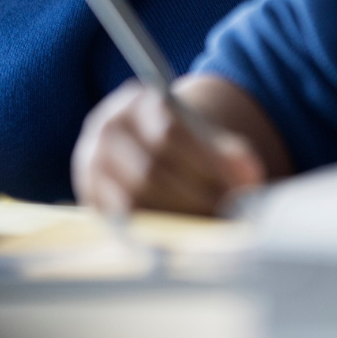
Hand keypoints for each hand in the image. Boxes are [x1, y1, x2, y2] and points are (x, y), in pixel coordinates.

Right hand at [71, 80, 263, 215]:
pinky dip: (154, 231)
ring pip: (134, 198)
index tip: (238, 188)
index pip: (169, 133)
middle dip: (196, 198)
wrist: (145, 148)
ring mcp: (91, 162)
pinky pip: (120, 220)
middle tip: (229, 217)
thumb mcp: (207, 137)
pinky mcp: (89, 196)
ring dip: (178, 218)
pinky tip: (183, 236)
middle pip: (150, 170)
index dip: (207, 164)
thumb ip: (230, 153)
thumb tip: (246, 176)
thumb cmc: (183, 145)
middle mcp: (106, 127)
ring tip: (211, 228)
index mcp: (137, 101)